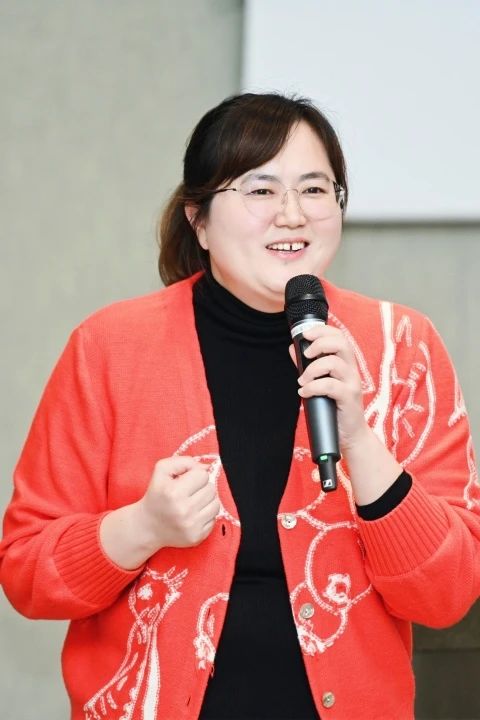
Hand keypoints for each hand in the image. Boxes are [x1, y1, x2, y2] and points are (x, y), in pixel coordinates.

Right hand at [137, 455, 220, 550]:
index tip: (185, 482)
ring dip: (206, 501)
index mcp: (174, 492)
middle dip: (201, 488)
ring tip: (193, 503)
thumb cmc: (157, 495)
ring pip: (216, 504)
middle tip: (189, 493)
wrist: (147, 526)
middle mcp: (183, 510)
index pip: (203, 475)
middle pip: (211, 489)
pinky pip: (214, 519)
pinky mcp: (197, 537)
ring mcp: (191, 525)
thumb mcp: (162, 470)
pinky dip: (206, 515)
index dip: (195, 475)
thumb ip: (184, 461)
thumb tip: (206, 467)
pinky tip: (193, 515)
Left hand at [289, 324, 368, 454]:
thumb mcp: (319, 382)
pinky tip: (305, 393)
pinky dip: (313, 387)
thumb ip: (307, 365)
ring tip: (302, 380)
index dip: (323, 330)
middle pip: (341, 343)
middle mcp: (352, 370)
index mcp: (346, 363)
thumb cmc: (334, 407)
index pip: (339, 337)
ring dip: (312, 369)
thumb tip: (293, 348)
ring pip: (334, 363)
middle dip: (319, 343)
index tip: (306, 334)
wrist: (350, 434)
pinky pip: (330, 385)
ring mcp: (352, 383)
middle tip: (305, 354)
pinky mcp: (349, 397)